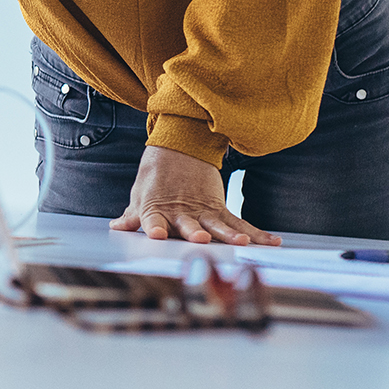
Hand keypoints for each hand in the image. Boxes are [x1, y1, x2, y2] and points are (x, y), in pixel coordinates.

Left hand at [109, 144, 279, 244]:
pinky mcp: (219, 207)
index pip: (153, 220)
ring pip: (217, 225)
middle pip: (187, 224)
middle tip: (200, 238)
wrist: (178, 145)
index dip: (154, 227)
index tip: (155, 234)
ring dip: (229, 235)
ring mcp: (202, 209)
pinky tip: (272, 242)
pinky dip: (257, 233)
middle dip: (193, 232)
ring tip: (241, 243)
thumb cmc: (156, 176)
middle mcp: (181, 211)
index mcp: (157, 209)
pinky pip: (239, 223)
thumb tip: (116, 228)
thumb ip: (132, 216)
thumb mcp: (140, 194)